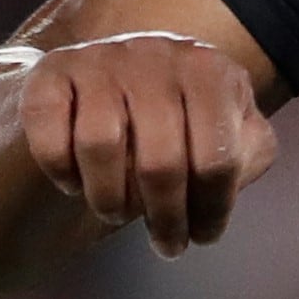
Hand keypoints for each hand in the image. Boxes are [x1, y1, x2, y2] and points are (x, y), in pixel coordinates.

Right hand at [20, 34, 278, 256]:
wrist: (113, 81)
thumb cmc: (184, 118)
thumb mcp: (231, 129)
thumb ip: (248, 153)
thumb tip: (230, 179)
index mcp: (209, 70)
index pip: (218, 159)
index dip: (212, 210)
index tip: (202, 238)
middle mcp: (156, 54)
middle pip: (161, 161)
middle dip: (166, 217)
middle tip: (166, 244)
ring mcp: (101, 59)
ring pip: (100, 146)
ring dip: (109, 199)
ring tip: (118, 212)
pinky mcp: (51, 72)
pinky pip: (50, 136)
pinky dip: (61, 172)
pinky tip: (73, 184)